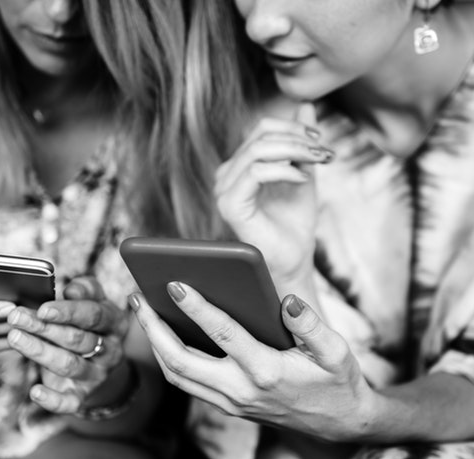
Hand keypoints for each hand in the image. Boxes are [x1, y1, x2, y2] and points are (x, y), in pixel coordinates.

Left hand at [5, 276, 129, 413]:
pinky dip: (52, 400)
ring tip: (14, 338)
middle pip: (77, 340)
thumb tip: (72, 291)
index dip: (68, 312)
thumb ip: (85, 290)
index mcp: (114, 322)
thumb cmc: (89, 323)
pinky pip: (69, 401)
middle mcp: (110, 350)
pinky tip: (34, 391)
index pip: (93, 315)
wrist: (100, 362)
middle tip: (16, 318)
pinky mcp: (83, 395)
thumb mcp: (94, 301)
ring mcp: (97, 375)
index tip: (42, 309)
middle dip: (44, 328)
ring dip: (40, 352)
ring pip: (69, 364)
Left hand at [129, 282, 374, 440]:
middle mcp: (240, 390)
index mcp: (266, 371)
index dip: (196, 307)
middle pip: (180, 360)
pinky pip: (185, 381)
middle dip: (152, 328)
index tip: (173, 283)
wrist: (338, 423)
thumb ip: (311, 325)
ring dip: (153, 342)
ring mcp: (229, 402)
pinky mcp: (226, 405)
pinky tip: (162, 332)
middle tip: (136, 297)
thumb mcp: (336, 351)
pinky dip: (167, 356)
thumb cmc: (336, 381)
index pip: (223, 334)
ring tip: (142, 310)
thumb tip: (286, 299)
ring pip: (176, 374)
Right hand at [214, 104, 330, 282]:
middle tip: (324, 152)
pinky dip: (285, 170)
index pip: (261, 129)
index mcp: (239, 167)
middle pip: (261, 135)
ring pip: (258, 150)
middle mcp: (226, 176)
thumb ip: (301, 142)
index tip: (320, 141)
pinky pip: (256, 171)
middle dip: (298, 139)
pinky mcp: (230, 205)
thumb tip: (307, 105)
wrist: (293, 262)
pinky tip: (303, 179)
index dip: (293, 128)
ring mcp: (224, 190)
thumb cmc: (295, 225)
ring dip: (295, 151)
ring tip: (317, 162)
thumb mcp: (303, 173)